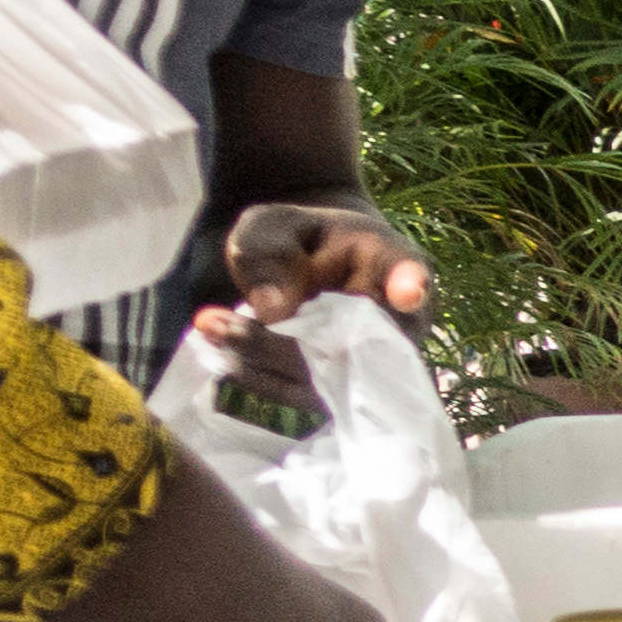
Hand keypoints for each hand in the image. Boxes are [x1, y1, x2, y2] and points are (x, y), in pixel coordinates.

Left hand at [197, 202, 435, 415]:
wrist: (308, 265)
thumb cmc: (295, 238)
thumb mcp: (271, 226)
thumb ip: (270, 253)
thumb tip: (275, 309)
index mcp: (391, 259)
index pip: (409, 271)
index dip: (412, 284)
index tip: (408, 290)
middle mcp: (399, 317)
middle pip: (352, 342)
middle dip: (278, 341)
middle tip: (213, 322)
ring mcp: (378, 360)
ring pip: (327, 377)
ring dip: (261, 362)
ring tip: (210, 330)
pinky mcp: (347, 387)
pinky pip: (308, 395)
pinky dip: (260, 380)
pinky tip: (221, 355)